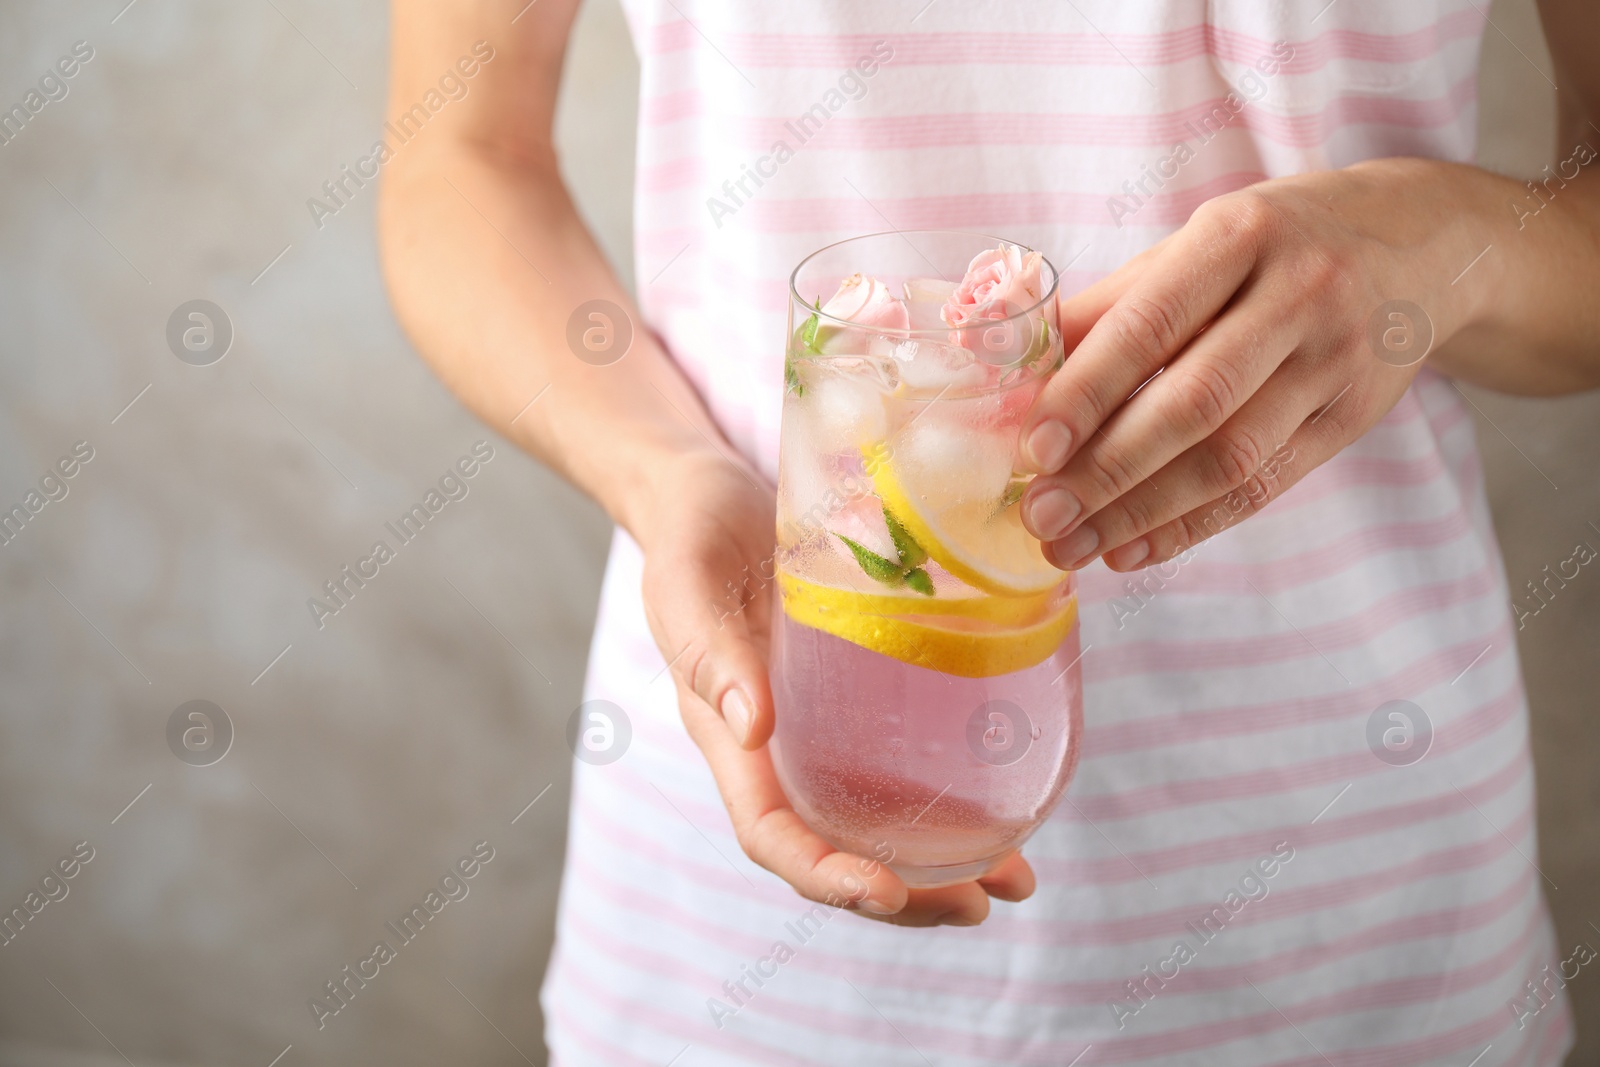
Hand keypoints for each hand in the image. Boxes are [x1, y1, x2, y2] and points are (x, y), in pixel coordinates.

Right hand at [637, 451, 1034, 924]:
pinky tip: (1009, 803)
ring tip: (1015, 881)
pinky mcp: (858, 696)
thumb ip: (709, 649)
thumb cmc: (692, 536)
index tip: (887, 892)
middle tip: (981, 904)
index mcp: (730, 738)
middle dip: (904, 894)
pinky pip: (903, 762)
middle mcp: (778, 750)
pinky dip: (953, 796)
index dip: (824, 874)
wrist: (711, 495)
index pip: (772, 833)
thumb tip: (752, 726)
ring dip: (942, 862)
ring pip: (877, 822)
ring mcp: (820, 729)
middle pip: (835, 849)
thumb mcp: (689, 581)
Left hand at [1018, 159, 1482, 571]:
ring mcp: (1336, 363)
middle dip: (1108, 470)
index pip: (1151, 325)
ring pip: (1232, 458)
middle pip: (1195, 404)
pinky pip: (1265, 486)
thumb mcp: (1198, 244)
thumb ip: (1111, 304)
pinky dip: (1191, 526)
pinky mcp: (1353, 420)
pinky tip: (1132, 548)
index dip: (1088, 393)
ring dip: (1142, 513)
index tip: (1033, 448)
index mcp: (1240, 236)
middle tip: (1042, 517)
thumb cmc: (1275, 245)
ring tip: (1072, 548)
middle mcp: (1299, 296)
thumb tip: (1013, 364)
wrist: (1422, 244)